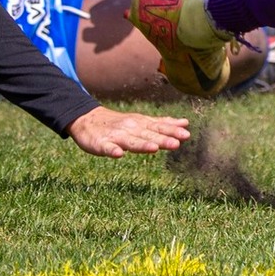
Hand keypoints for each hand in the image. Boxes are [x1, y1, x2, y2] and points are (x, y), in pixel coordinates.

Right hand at [67, 105, 190, 156]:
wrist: (88, 120)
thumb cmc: (119, 124)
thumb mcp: (142, 122)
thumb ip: (162, 124)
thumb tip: (185, 123)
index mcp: (141, 124)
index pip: (159, 128)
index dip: (172, 131)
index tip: (186, 135)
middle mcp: (131, 128)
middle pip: (148, 135)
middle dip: (162, 139)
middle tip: (177, 143)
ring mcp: (116, 136)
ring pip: (131, 141)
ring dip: (142, 144)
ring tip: (154, 148)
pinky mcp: (101, 143)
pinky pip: (107, 148)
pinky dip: (112, 150)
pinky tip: (119, 154)